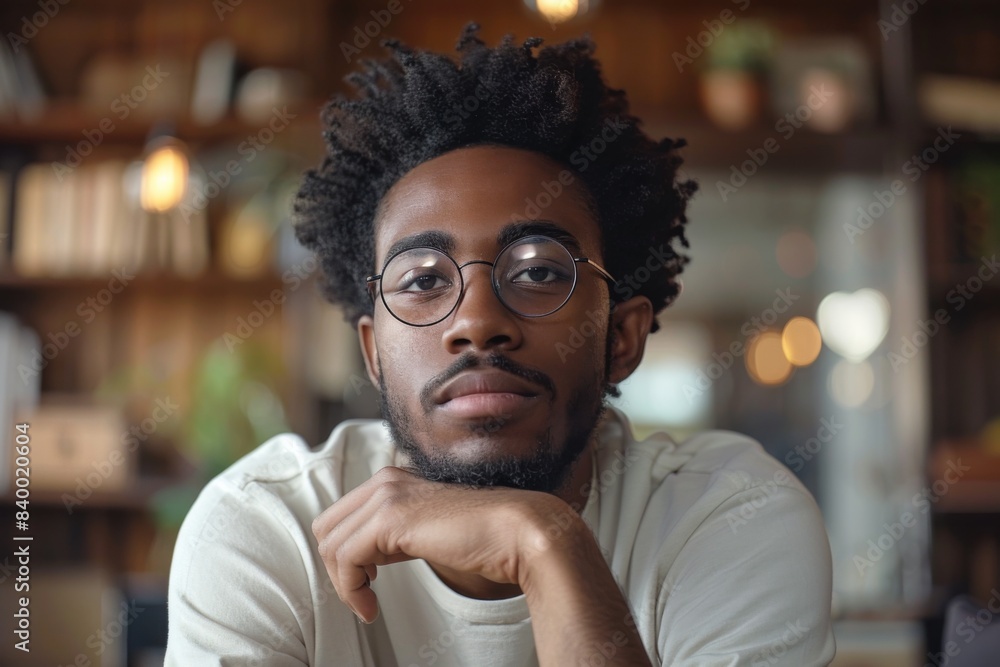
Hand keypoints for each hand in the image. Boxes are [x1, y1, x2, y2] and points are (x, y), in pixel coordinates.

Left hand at [311, 466, 570, 622]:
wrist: (517, 532)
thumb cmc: (481, 537)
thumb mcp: (426, 531)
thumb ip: (396, 534)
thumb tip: (366, 558)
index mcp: (393, 480)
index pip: (340, 517)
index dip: (344, 555)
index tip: (364, 582)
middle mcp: (385, 481)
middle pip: (326, 528)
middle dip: (337, 569)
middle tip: (362, 596)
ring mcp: (387, 495)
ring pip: (331, 545)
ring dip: (344, 584)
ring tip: (367, 604)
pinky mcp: (391, 518)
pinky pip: (345, 559)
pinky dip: (351, 590)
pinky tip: (371, 606)